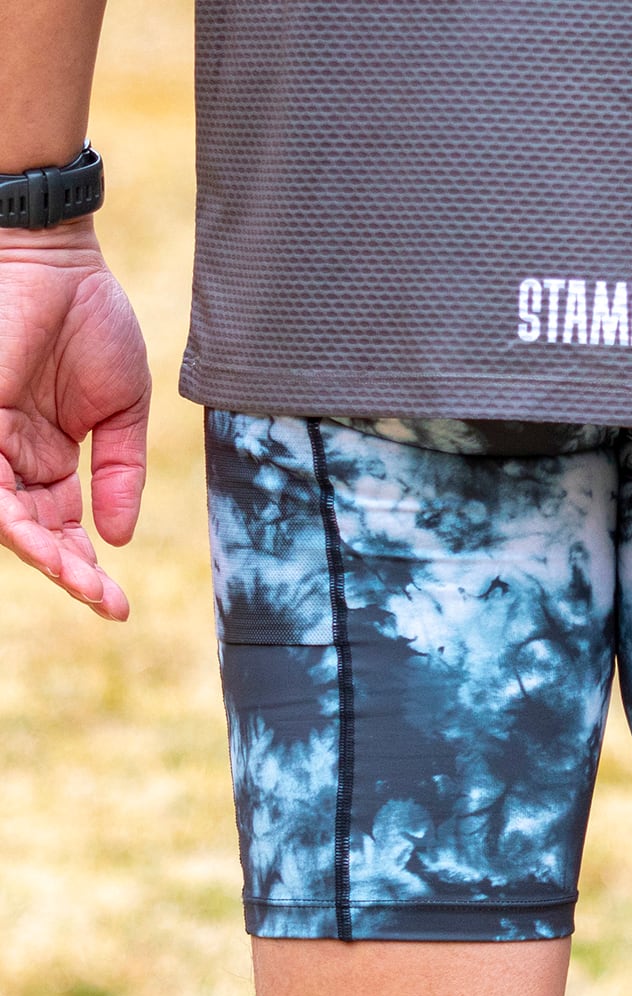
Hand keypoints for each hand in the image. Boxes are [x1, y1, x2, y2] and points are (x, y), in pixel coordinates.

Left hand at [0, 221, 148, 620]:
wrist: (57, 260)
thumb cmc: (92, 321)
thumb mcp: (123, 409)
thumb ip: (121, 471)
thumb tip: (119, 535)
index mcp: (50, 458)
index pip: (63, 527)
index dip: (86, 567)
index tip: (117, 604)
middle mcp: (13, 459)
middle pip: (34, 533)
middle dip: (69, 571)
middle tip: (104, 600)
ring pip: (6, 517)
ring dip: (42, 554)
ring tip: (80, 581)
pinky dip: (9, 517)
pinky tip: (40, 543)